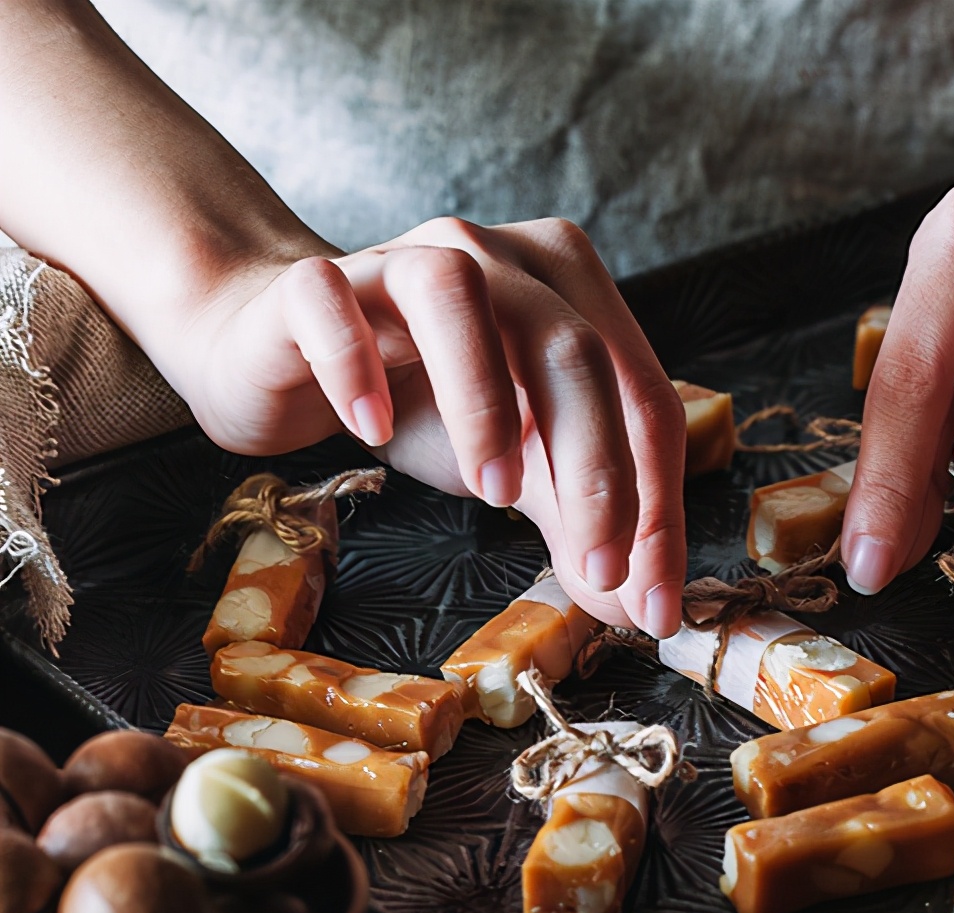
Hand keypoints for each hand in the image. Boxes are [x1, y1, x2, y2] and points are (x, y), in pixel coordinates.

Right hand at [175, 217, 686, 635]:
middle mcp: (496, 256)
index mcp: (567, 290)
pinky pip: (332, 303)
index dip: (658, 501)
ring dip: (484, 403)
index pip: (639, 393)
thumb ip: (577, 519)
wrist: (286, 357)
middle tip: (598, 567)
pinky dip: (356, 365)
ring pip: (458, 296)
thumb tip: (638, 605)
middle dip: (597, 470)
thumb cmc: (420, 402)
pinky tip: (373, 431)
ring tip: (492, 494)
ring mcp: (400, 258)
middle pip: (572, 346)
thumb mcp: (518, 464)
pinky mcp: (311, 284)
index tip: (654, 604)